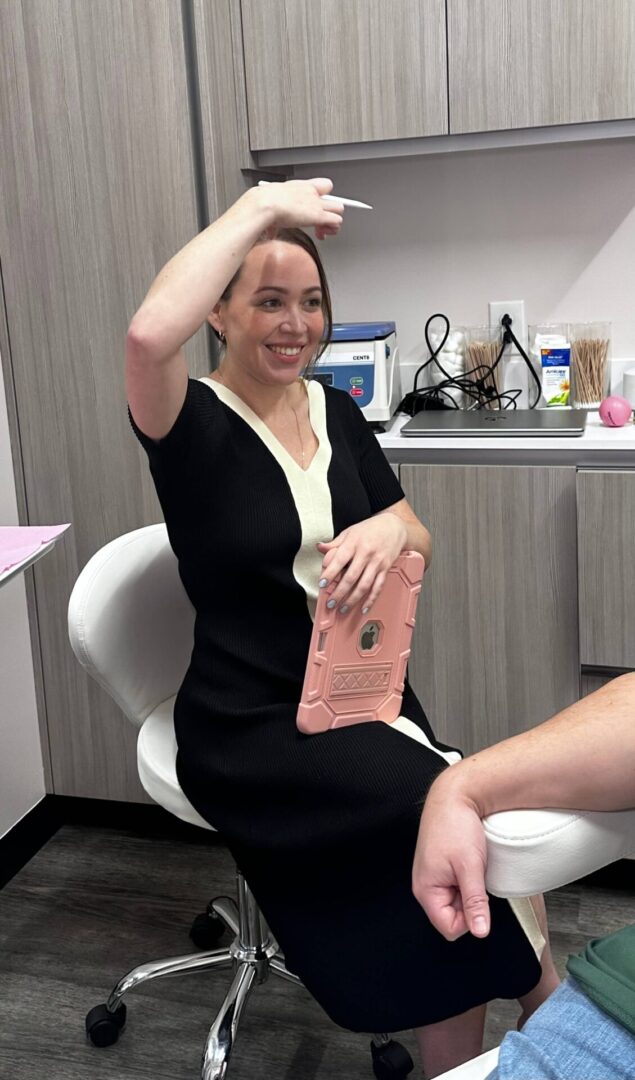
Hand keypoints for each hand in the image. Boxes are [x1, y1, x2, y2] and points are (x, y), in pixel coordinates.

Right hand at [255, 178, 343, 239]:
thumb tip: (270, 230)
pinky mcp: (319, 215)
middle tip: (321, 222)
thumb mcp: (271, 205)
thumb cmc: (263, 202)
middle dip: (330, 211)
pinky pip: (336, 221)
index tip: (317, 207)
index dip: (323, 197)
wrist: (265, 203)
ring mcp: (316, 203)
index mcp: (300, 186)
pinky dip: (333, 228)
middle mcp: (311, 192)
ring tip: (324, 230)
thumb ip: (275, 216)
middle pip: (333, 198)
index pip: (322, 185)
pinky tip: (323, 233)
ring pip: (339, 208)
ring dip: (333, 221)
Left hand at [316, 512, 406, 611]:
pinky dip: (371, 599)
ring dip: (352, 599)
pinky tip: (363, 607)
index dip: (330, 573)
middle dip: (339, 592)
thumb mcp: (350, 532)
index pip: (339, 560)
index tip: (322, 584)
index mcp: (354, 543)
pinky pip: (378, 587)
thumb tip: (320, 548)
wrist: (393, 526)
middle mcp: (366, 553)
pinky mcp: (385, 569)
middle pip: (351, 577)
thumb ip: (334, 543)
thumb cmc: (370, 529)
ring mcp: (377, 562)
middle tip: (330, 603)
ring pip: (364, 585)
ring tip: (343, 608)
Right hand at [411, 771, 490, 940]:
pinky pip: (455, 887)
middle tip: (475, 878)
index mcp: (426, 890)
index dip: (470, 919)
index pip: (450, 928)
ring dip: (469, 889)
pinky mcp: (439, 868)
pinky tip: (469, 863)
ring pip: (456, 901)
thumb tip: (480, 931)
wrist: (453, 795)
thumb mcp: (470, 867)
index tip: (479, 898)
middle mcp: (425, 886)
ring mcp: (432, 877)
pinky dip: (466, 879)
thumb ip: (475, 902)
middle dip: (469, 902)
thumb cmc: (455, 825)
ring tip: (472, 867)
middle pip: (452, 916)